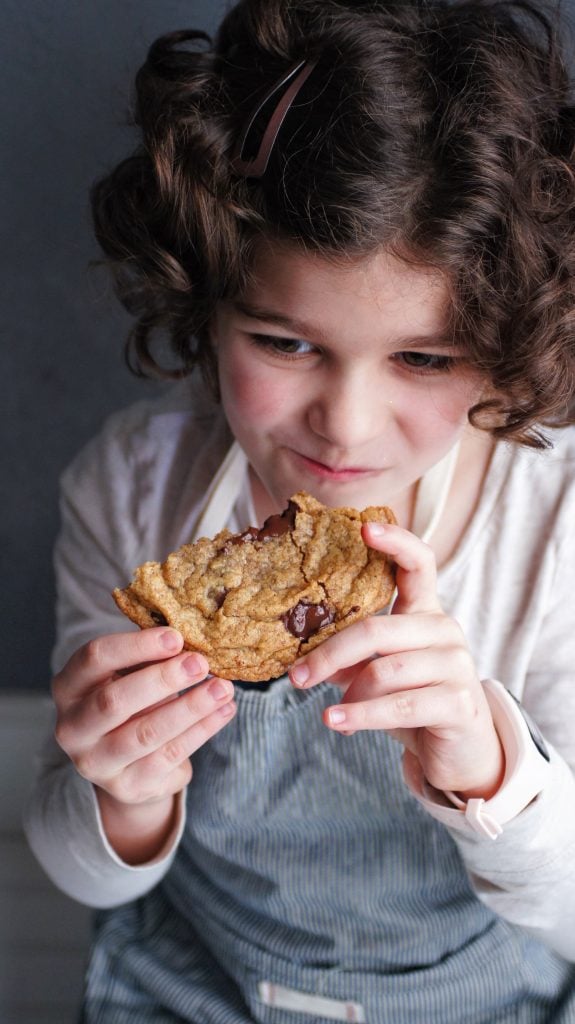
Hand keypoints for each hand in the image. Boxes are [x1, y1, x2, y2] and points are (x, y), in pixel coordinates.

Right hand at [52, 628, 235, 860]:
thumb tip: (190, 643)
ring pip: (145, 734)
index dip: (136, 646)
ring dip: (190, 708)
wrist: (127, 763)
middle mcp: (72, 728)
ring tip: (223, 688)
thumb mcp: (128, 675)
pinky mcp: (127, 787)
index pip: (94, 659)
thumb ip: (148, 659)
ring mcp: (96, 763)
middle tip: (201, 664)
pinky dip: (201, 731)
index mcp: (68, 687)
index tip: (176, 638)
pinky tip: (224, 711)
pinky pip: (169, 756)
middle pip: (113, 701)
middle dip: (162, 680)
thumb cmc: (131, 701)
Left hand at [289, 522, 503, 800]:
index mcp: (424, 612)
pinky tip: (337, 721)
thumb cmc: (414, 700)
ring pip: (384, 671)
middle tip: (295, 676)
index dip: (395, 542)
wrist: (460, 748)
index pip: (418, 563)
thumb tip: (300, 657)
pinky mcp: (460, 702)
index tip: (364, 528)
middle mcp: (444, 630)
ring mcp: (456, 665)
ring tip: (329, 713)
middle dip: (329, 653)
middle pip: (377, 629)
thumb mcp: (378, 673)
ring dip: (349, 694)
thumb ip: (350, 657)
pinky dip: (362, 716)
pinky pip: (400, 705)